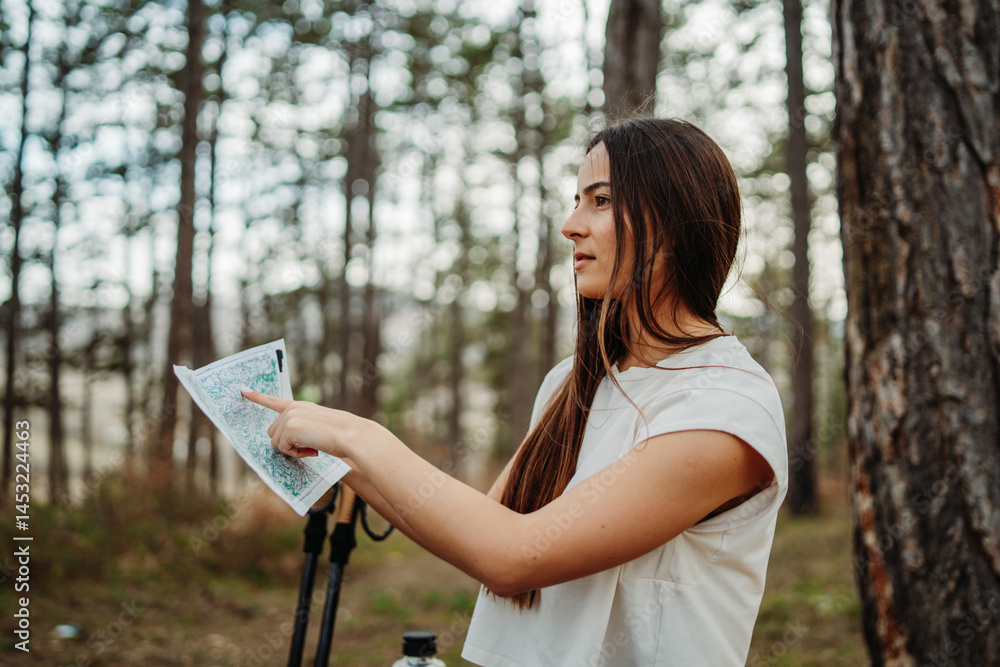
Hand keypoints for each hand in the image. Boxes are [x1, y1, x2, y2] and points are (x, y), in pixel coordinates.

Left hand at [240, 388, 360, 458]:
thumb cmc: (341, 435)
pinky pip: (283, 448)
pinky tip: (312, 449)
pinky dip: (296, 454)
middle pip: (273, 433)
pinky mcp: (289, 427)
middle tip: (310, 446)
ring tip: (313, 446)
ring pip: (276, 442)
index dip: (257, 396)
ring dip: (292, 450)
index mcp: (301, 406)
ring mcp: (290, 417)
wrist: (351, 435)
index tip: (243, 390)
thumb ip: (301, 429)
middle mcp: (292, 408)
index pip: (274, 401)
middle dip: (287, 444)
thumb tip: (285, 441)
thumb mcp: (319, 428)